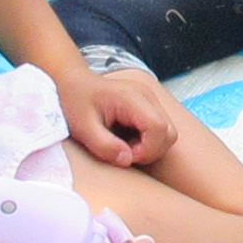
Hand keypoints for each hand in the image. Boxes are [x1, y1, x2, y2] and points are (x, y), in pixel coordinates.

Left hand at [59, 65, 176, 169]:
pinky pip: (160, 130)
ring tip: (123, 146)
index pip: (159, 128)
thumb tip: (128, 160)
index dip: (146, 150)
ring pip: (168, 133)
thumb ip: (104, 146)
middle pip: (169, 133)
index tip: (124, 156)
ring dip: (150, 148)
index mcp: (132, 98)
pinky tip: (126, 140)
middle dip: (150, 151)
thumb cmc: (74, 102)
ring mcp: (151, 100)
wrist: (73, 83)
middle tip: (123, 153)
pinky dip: (148, 142)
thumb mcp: (83, 128)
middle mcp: (147, 96)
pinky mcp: (149, 106)